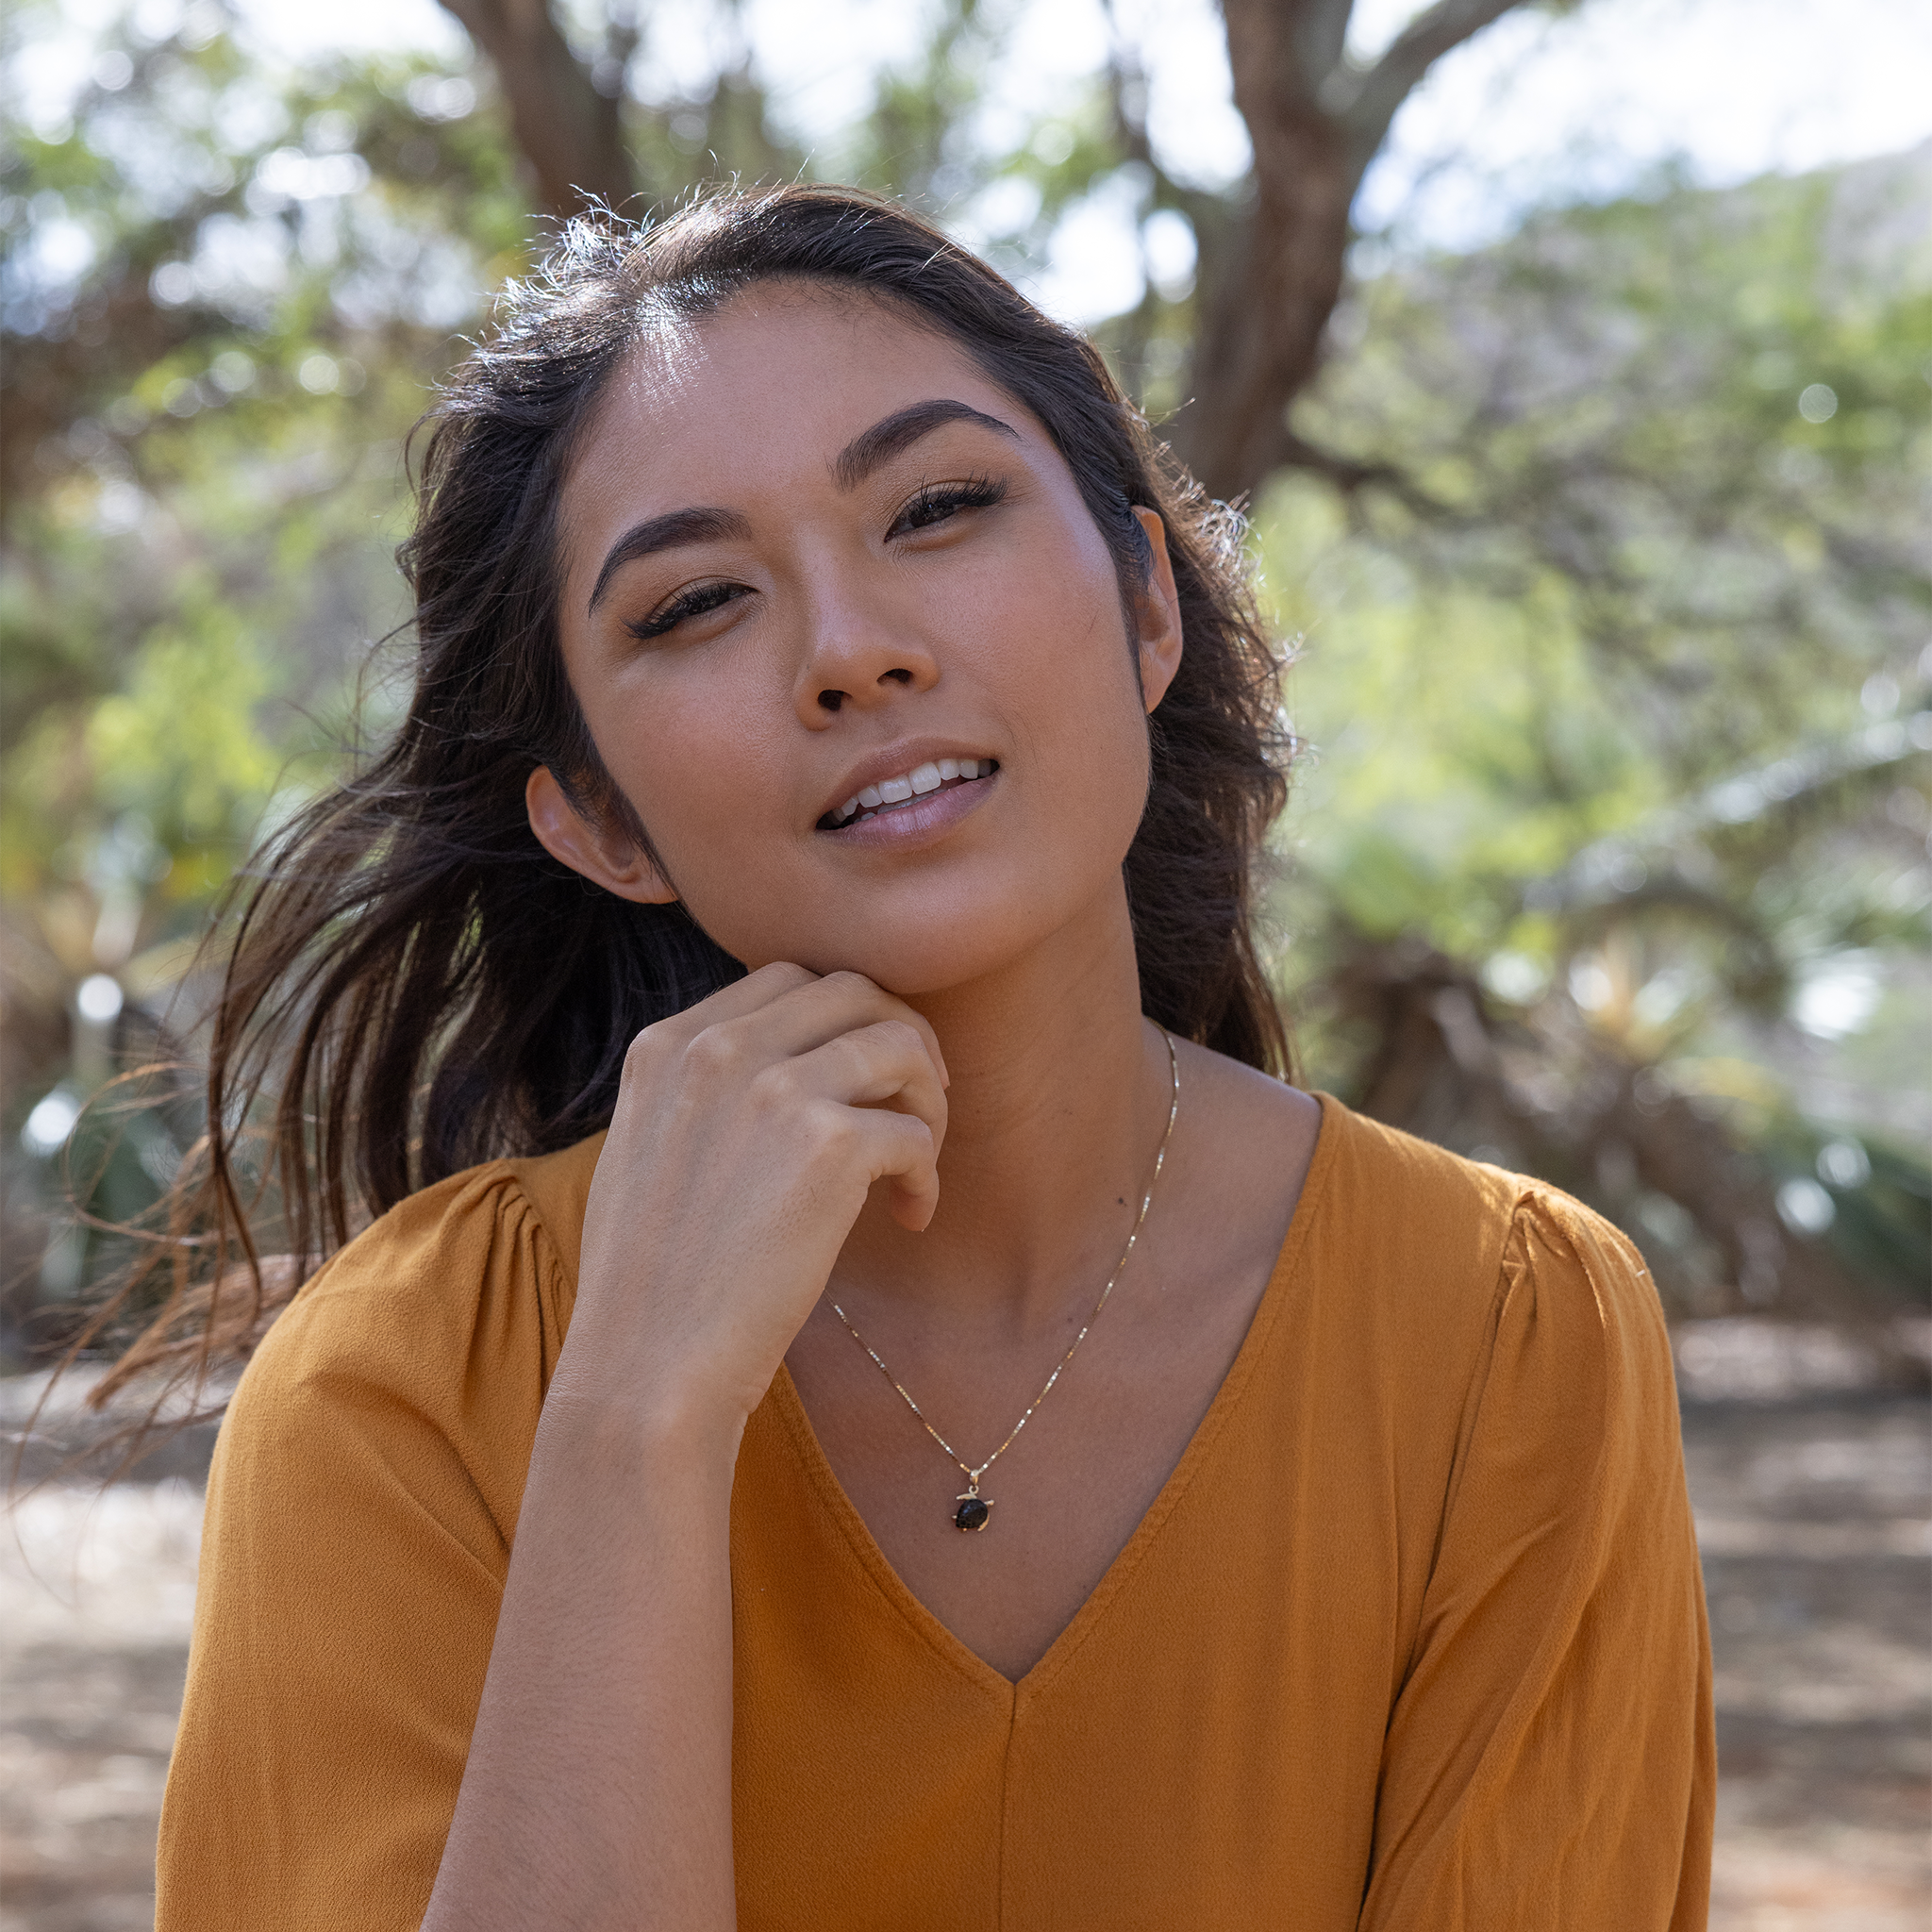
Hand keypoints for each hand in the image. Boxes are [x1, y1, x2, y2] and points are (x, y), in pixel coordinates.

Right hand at [554, 964, 949, 1441]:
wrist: (646, 1369)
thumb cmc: (653, 1282)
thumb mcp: (648, 1149)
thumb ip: (705, 1089)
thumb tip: (791, 1061)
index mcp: (667, 1044)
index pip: (785, 980)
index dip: (841, 1020)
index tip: (861, 1074)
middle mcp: (717, 1048)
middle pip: (851, 990)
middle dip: (898, 1037)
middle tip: (915, 1103)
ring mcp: (774, 1088)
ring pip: (899, 1042)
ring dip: (927, 1099)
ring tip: (916, 1165)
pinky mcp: (828, 1143)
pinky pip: (915, 1129)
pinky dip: (927, 1173)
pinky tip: (909, 1217)